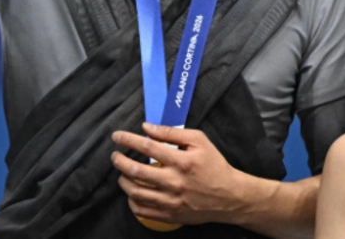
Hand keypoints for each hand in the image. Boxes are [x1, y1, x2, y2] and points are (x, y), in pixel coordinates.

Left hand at [111, 123, 248, 226]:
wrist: (229, 196)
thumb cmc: (214, 165)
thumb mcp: (200, 141)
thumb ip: (173, 133)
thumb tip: (148, 128)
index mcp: (182, 161)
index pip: (148, 147)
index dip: (128, 140)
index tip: (117, 136)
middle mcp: (174, 182)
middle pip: (136, 171)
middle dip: (120, 161)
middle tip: (115, 156)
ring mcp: (171, 201)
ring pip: (136, 192)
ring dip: (123, 181)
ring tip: (122, 174)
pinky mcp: (170, 215)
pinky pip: (142, 211)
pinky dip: (132, 202)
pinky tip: (132, 193)